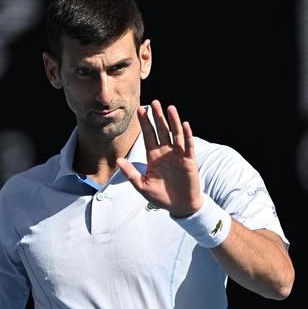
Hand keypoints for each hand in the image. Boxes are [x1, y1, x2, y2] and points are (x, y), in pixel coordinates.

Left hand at [116, 100, 201, 217]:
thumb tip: (118, 160)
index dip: (145, 123)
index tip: (140, 110)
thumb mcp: (142, 186)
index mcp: (153, 156)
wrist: (179, 206)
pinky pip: (188, 145)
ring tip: (170, 108)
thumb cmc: (161, 196)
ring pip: (175, 134)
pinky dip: (186, 135)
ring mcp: (178, 155)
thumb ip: (131, 173)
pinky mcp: (188, 160)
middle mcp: (165, 152)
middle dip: (157, 117)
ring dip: (173, 121)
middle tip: (154, 102)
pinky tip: (184, 124)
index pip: (148, 136)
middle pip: (161, 131)